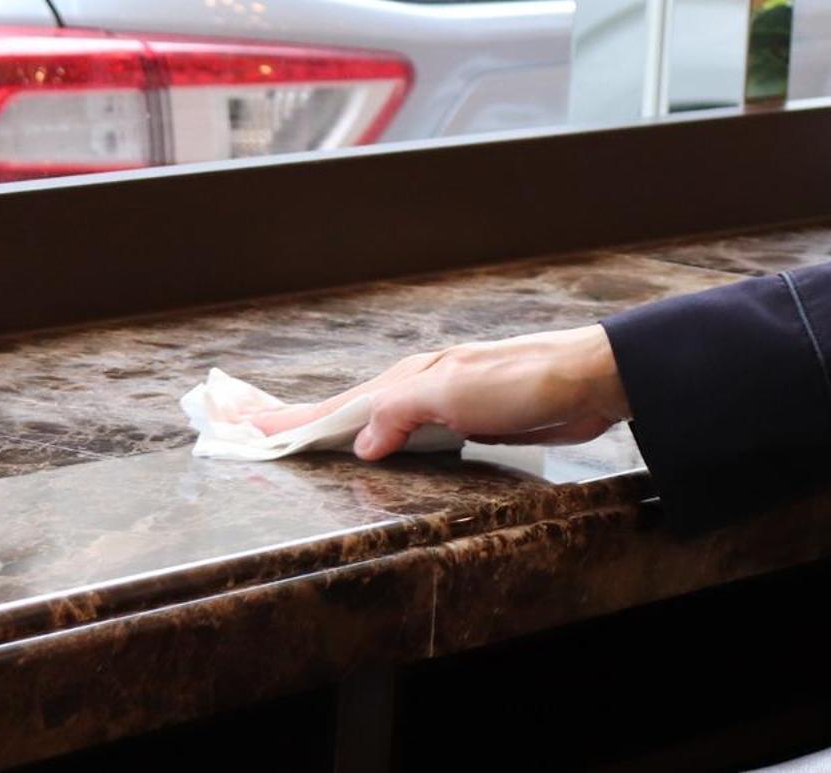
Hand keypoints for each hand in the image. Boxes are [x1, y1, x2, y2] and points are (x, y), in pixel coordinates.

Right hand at [250, 325, 629, 460]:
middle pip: (346, 411)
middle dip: (298, 422)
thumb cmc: (525, 380)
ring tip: (298, 440)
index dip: (289, 421)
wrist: (589, 380)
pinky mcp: (469, 422)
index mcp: (408, 379)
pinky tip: (376, 452)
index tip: (241, 428)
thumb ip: (401, 413)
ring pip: (375, 423)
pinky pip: (408, 435)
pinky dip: (379, 441)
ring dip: (335, 431)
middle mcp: (419, 388)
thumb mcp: (453, 392)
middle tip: (249, 430)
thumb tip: (361, 442)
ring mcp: (443, 404)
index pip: (335, 407)